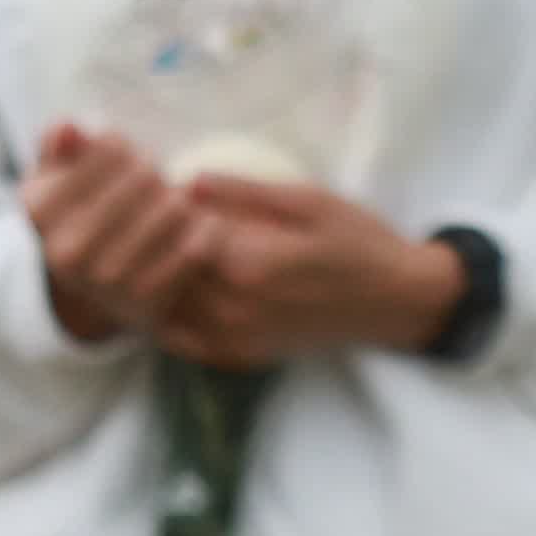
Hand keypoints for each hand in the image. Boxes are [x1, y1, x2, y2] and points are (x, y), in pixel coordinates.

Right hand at [22, 122, 211, 346]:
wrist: (92, 289)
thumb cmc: (78, 214)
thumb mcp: (55, 176)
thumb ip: (57, 144)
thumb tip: (69, 128)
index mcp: (38, 211)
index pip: (106, 150)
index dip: (120, 145)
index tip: (122, 155)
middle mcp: (66, 250)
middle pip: (144, 176)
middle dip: (152, 171)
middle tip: (152, 181)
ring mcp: (107, 279)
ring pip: (173, 208)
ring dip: (180, 198)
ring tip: (171, 203)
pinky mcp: (148, 300)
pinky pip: (196, 245)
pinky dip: (204, 228)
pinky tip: (195, 224)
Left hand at [157, 179, 466, 369]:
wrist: (396, 301)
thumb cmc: (357, 241)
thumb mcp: (309, 200)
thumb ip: (245, 191)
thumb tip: (188, 179)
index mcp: (248, 263)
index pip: (171, 232)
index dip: (155, 206)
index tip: (148, 185)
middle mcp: (232, 308)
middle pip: (159, 271)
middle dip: (145, 239)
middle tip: (138, 212)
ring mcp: (233, 339)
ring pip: (161, 305)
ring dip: (147, 275)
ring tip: (145, 243)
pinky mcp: (238, 356)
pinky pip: (178, 336)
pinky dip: (161, 311)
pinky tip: (162, 284)